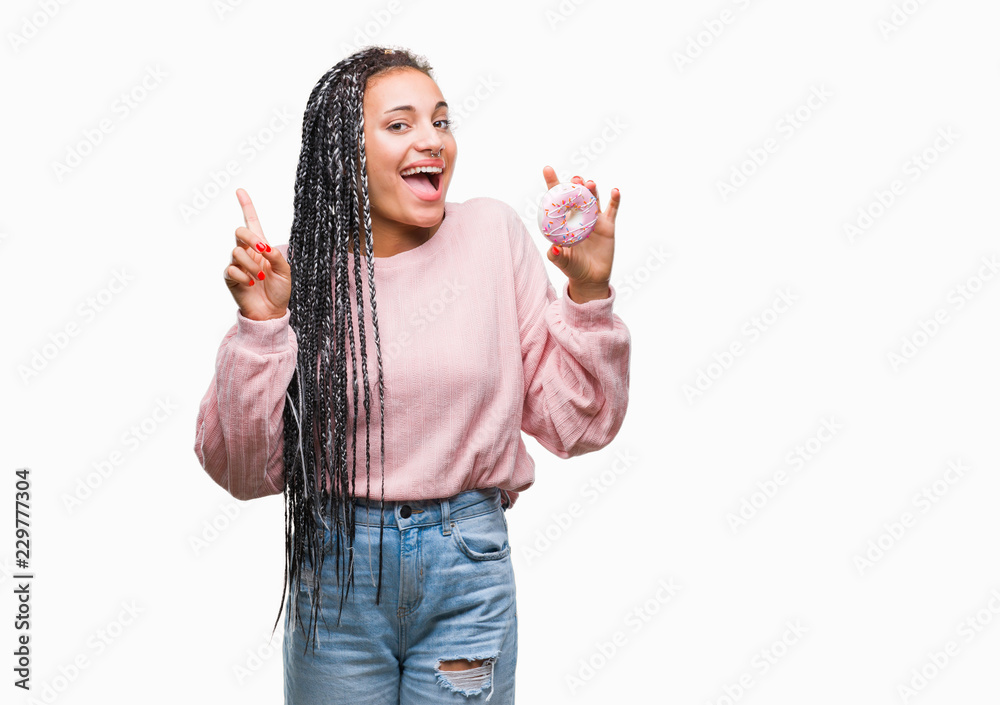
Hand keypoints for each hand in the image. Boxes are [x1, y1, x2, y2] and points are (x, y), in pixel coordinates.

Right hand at [224, 188, 291, 320]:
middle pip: (240, 232)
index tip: (241, 191)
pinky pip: (231, 269)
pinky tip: (251, 284)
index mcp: (261, 247)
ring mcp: (237, 264)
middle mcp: (247, 252)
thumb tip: (265, 246)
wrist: (271, 312)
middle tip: (262, 249)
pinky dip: (243, 276)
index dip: (246, 206)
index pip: (252, 222)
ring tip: (260, 278)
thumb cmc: (280, 291)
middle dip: (250, 238)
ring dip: (251, 264)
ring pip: (236, 252)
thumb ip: (277, 256)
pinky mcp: (230, 278)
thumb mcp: (285, 272)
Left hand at [541, 166, 619, 301]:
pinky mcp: (608, 225)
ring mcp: (594, 219)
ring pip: (593, 199)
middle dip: (575, 184)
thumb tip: (552, 249)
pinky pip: (612, 210)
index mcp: (564, 221)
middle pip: (576, 195)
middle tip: (575, 178)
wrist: (591, 278)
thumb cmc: (573, 268)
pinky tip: (614, 191)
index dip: (553, 183)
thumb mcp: (562, 263)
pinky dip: (614, 199)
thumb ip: (556, 256)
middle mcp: (578, 216)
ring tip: (589, 183)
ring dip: (591, 189)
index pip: (557, 199)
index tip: (547, 168)